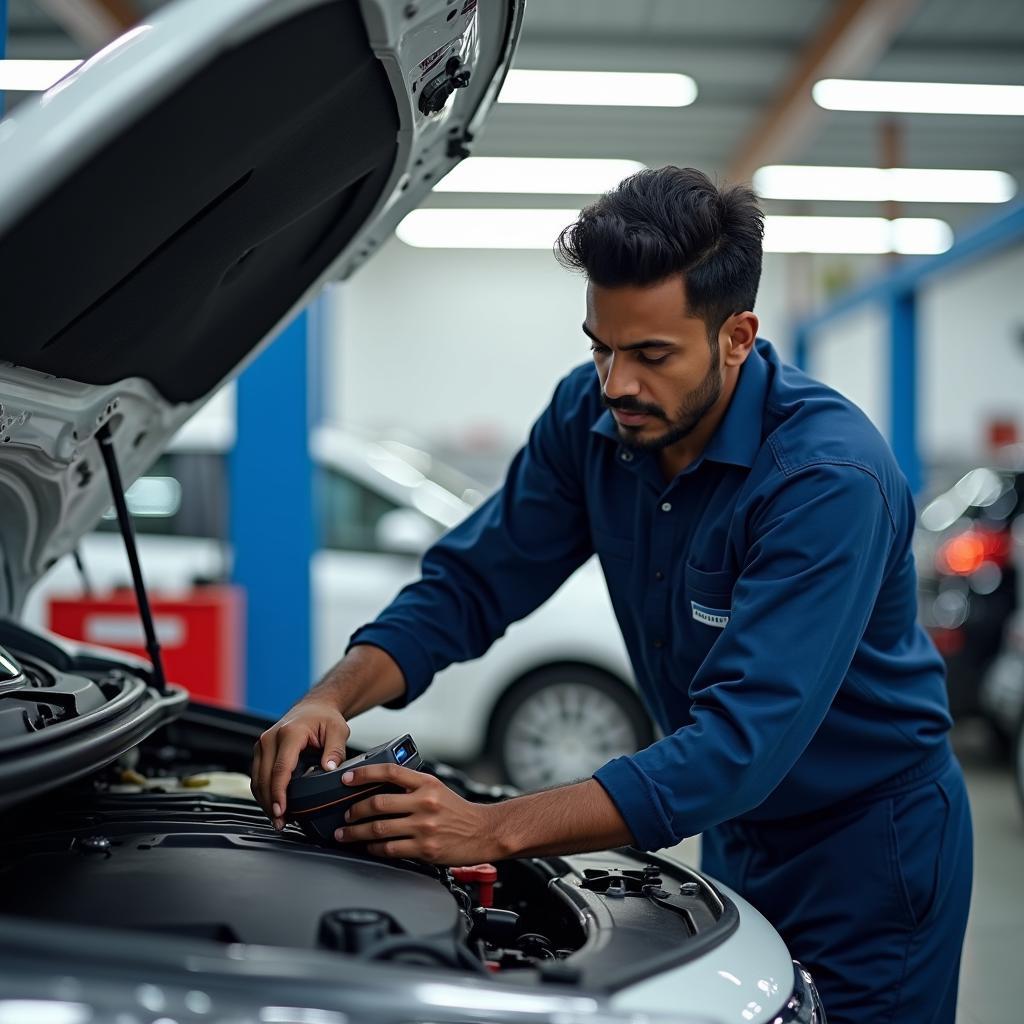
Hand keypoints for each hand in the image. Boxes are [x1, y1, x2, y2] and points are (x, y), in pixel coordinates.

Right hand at [251, 699, 349, 829]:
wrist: (314, 707)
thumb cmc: (325, 718)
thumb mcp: (338, 730)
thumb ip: (335, 749)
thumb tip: (330, 768)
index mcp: (289, 733)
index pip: (280, 768)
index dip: (279, 793)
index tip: (282, 811)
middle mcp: (270, 738)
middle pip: (264, 777)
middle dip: (271, 803)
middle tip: (281, 823)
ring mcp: (262, 744)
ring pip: (257, 779)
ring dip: (265, 801)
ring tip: (278, 819)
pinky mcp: (261, 751)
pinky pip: (258, 776)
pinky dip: (264, 792)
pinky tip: (274, 805)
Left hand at [335, 763, 499, 865]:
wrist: (484, 832)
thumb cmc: (459, 812)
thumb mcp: (437, 789)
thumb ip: (412, 787)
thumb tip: (379, 788)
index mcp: (427, 783)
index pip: (390, 772)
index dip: (364, 774)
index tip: (347, 779)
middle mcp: (425, 803)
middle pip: (378, 803)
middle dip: (354, 811)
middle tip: (345, 815)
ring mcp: (424, 827)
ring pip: (379, 828)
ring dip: (356, 832)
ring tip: (346, 834)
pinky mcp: (425, 849)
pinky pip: (390, 849)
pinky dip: (374, 848)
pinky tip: (369, 847)